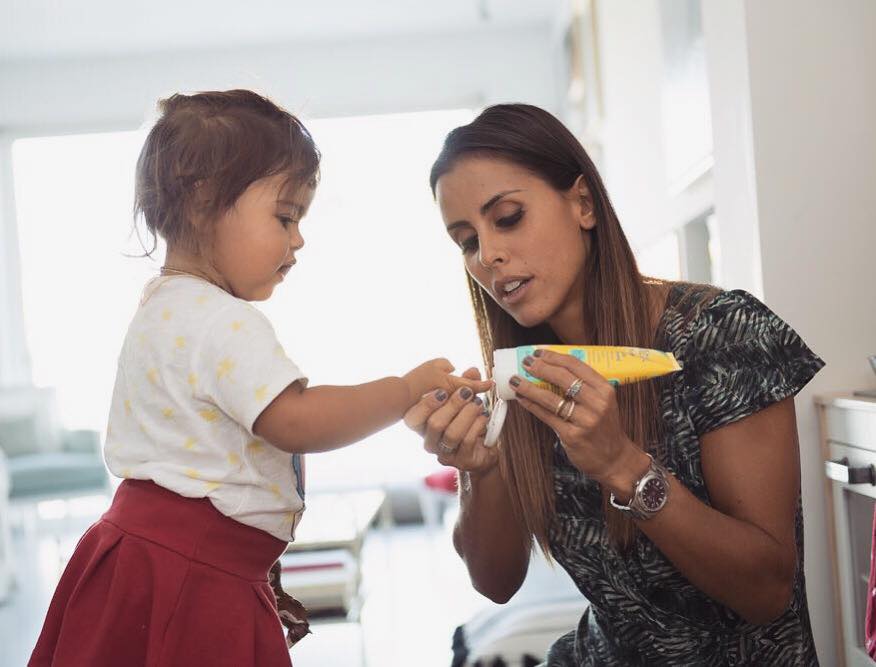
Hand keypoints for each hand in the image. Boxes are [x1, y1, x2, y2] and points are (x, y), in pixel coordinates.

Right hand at [403, 367, 497, 474]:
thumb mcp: (464, 401)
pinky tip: (483, 416)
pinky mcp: (461, 460)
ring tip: (478, 404)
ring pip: (452, 433)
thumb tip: (472, 372)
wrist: (481, 451)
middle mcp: (429, 442)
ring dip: (467, 414)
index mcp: (422, 427)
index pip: (413, 418)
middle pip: (435, 424)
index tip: (442, 391)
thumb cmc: (466, 423)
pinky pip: (468, 440)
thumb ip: (465, 384)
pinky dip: (478, 424)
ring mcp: (444, 453)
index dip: (426, 405)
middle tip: (466, 392)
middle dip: (453, 405)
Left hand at [508, 349, 648, 488]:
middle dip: (540, 368)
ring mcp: (585, 421)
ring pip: (551, 398)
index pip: (576, 365)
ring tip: (515, 380)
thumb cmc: (604, 427)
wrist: (614, 459)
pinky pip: (547, 416)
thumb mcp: (603, 402)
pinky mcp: (572, 436)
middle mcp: (597, 403)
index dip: (554, 356)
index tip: (538, 352)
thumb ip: (584, 386)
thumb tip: (552, 367)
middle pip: (563, 378)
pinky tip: (522, 398)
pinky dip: (531, 405)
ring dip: (529, 387)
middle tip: (525, 363)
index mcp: (605, 389)